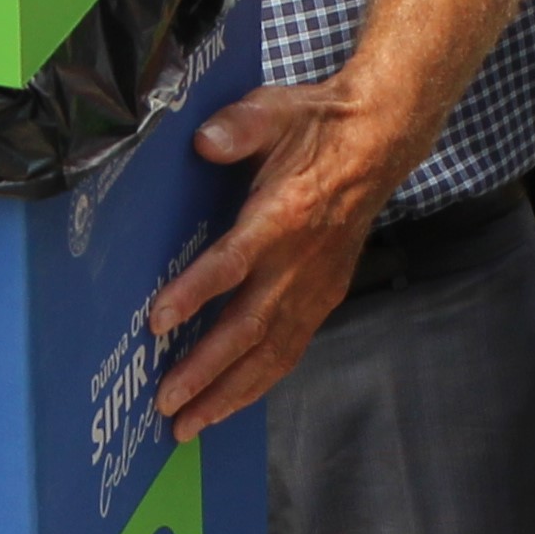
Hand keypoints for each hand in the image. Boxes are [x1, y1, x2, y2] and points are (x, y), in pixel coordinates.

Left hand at [148, 80, 400, 437]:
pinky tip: (229, 403)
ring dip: (229, 393)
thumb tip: (203, 141)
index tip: (157, 321)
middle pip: (248, 328)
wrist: (376, 143)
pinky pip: (289, 350)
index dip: (196, 294)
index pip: (234, 263)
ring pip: (271, 353)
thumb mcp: (272, 109)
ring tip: (189, 425)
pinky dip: (259, 383)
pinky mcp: (323, 297)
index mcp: (283, 217)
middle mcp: (299, 263)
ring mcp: (315, 286)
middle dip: (206, 372)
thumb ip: (237, 126)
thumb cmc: (313, 127)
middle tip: (166, 405)